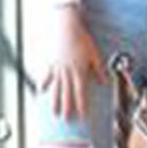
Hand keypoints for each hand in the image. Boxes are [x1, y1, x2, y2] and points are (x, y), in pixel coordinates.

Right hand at [41, 7, 106, 121]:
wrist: (66, 27)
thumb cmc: (81, 39)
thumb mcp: (94, 53)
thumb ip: (99, 69)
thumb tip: (105, 81)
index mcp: (79, 70)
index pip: (81, 92)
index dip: (82, 104)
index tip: (82, 115)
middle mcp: (67, 71)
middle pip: (67, 93)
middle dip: (68, 108)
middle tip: (67, 120)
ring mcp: (57, 68)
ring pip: (56, 88)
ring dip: (55, 102)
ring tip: (54, 113)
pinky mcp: (50, 63)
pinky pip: (47, 76)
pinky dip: (43, 84)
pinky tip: (41, 92)